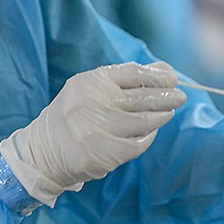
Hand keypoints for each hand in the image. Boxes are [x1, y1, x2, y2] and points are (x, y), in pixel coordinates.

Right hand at [0, 62, 186, 205]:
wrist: (43, 151)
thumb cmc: (74, 116)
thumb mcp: (93, 89)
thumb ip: (127, 79)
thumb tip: (165, 70)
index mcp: (90, 82)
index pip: (133, 73)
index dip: (157, 75)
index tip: (172, 78)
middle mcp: (92, 103)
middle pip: (141, 97)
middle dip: (166, 96)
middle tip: (181, 96)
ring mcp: (97, 130)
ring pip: (143, 121)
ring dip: (161, 116)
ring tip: (169, 112)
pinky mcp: (103, 154)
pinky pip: (137, 144)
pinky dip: (148, 137)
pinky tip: (151, 131)